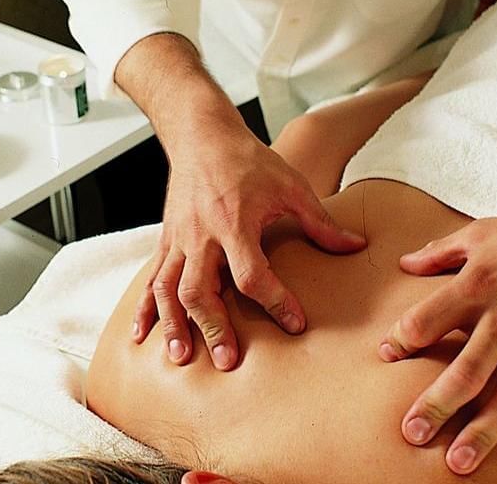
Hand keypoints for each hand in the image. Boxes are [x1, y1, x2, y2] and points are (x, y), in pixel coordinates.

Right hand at [134, 123, 365, 368]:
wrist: (203, 135)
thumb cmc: (249, 160)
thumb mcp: (291, 185)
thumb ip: (320, 222)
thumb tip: (355, 246)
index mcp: (235, 223)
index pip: (251, 274)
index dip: (274, 301)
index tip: (295, 322)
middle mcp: (201, 235)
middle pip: (200, 289)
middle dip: (212, 327)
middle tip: (228, 360)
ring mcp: (179, 239)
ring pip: (169, 289)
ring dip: (173, 325)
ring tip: (182, 358)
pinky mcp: (166, 240)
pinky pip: (151, 278)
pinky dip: (145, 309)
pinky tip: (141, 336)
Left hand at [379, 204, 496, 480]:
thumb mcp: (479, 234)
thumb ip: (439, 252)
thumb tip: (404, 264)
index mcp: (475, 287)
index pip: (426, 321)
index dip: (402, 339)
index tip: (387, 356)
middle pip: (464, 372)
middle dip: (436, 404)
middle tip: (411, 434)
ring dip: (485, 433)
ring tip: (460, 463)